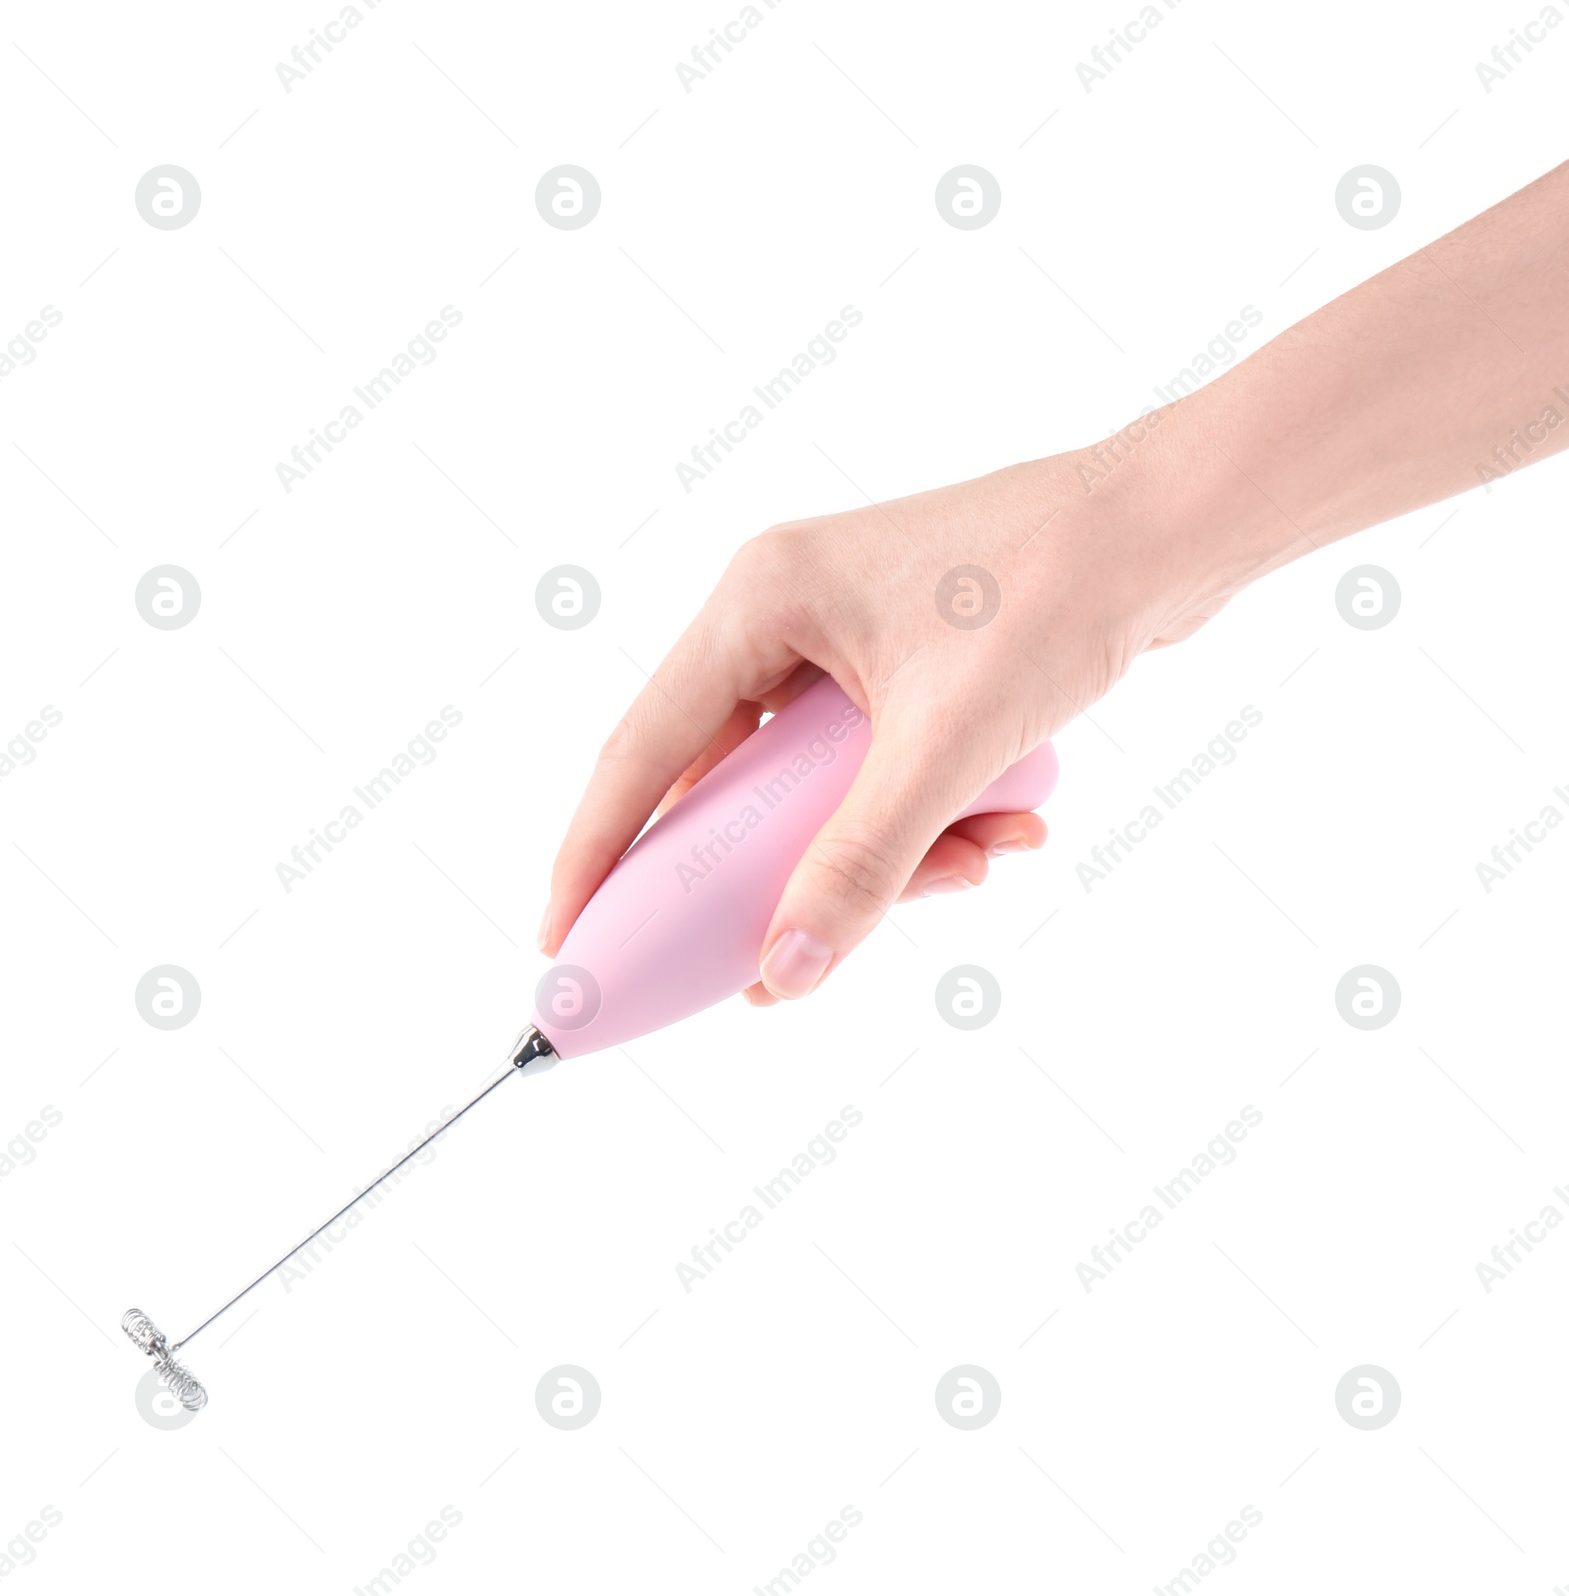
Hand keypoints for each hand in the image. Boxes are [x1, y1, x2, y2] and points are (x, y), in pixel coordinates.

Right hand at [541, 440, 1229, 1002]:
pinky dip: (928, 816)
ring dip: (883, 850)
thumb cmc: (1055, 592)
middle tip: (780, 960)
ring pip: (815, 790)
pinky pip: (876, 773)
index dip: (599, 853)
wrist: (1170, 528)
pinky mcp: (899, 668)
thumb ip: (862, 862)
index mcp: (759, 603)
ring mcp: (843, 642)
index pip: (643, 749)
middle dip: (775, 873)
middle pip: (731, 783)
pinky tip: (1009, 827)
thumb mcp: (946, 745)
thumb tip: (790, 969)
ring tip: (974, 867)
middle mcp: (783, 618)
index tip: (566, 939)